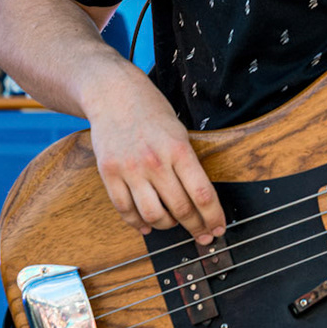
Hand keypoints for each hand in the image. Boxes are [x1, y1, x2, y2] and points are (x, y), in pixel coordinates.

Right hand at [84, 80, 226, 241]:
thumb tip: (201, 200)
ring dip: (166, 226)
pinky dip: (137, 223)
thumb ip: (188, 164)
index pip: (202, 194)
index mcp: (178, 149)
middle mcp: (155, 161)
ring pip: (152, 215)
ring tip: (172, 223)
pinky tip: (146, 224)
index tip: (218, 228)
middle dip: (195, 227)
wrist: (113, 93)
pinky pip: (125, 209)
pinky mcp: (109, 173)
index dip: (213, 217)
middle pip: (181, 209)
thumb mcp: (180, 132)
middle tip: (201, 234)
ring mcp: (130, 169)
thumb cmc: (151, 111)